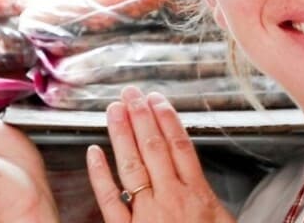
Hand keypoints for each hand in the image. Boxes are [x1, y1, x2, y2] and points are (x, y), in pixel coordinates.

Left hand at [86, 87, 236, 222]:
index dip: (167, 119)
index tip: (157, 99)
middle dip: (141, 117)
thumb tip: (198, 183)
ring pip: (133, 167)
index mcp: (199, 198)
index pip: (181, 147)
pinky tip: (94, 152)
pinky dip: (100, 175)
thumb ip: (209, 202)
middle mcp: (172, 201)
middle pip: (155, 149)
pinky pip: (111, 200)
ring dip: (122, 134)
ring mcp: (147, 216)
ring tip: (114, 109)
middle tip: (131, 92)